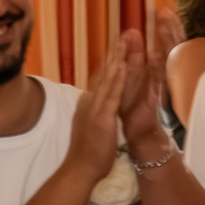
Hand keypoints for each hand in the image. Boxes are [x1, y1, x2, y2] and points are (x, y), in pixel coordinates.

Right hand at [62, 44, 130, 183]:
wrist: (79, 170)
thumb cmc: (88, 153)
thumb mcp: (92, 127)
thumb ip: (94, 114)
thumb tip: (96, 107)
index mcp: (90, 104)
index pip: (102, 79)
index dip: (111, 62)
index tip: (119, 46)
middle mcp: (91, 102)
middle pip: (104, 73)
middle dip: (115, 53)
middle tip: (124, 34)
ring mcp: (95, 109)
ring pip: (108, 79)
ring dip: (117, 59)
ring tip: (125, 41)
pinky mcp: (101, 118)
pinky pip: (111, 95)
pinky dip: (117, 80)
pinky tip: (123, 66)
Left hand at [119, 11, 182, 153]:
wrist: (136, 131)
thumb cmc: (134, 104)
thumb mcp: (132, 75)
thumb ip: (133, 56)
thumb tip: (132, 33)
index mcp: (154, 68)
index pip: (162, 43)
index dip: (164, 28)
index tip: (163, 11)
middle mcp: (161, 74)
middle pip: (168, 47)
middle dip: (167, 29)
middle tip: (165, 12)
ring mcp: (162, 85)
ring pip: (166, 60)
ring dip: (166, 43)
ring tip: (165, 26)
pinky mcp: (158, 97)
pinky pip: (159, 81)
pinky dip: (158, 69)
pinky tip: (157, 55)